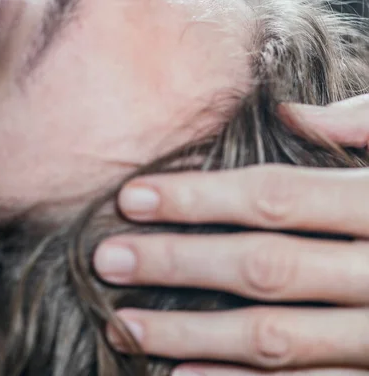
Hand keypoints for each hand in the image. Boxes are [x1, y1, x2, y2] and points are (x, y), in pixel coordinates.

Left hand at [94, 96, 368, 374]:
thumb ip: (361, 125)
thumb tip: (290, 113)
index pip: (273, 199)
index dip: (199, 198)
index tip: (133, 197)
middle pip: (263, 268)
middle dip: (179, 263)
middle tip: (108, 257)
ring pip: (276, 338)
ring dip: (193, 333)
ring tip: (125, 321)